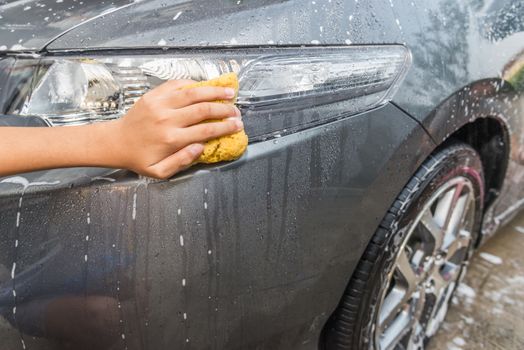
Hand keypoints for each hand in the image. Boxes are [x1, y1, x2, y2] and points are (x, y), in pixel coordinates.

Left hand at [110, 80, 242, 178]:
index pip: (206, 130)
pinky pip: (176, 84)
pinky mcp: (153, 95)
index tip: (237, 125)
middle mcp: (167, 119)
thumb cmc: (139, 158)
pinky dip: (193, 83)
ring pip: (193, 93)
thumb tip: (200, 147)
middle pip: (203, 109)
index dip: (225, 127)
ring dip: (213, 91)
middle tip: (236, 111)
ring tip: (229, 91)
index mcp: (171, 139)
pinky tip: (205, 85)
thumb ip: (182, 162)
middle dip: (224, 109)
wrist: (115, 142)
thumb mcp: (159, 172)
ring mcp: (160, 104)